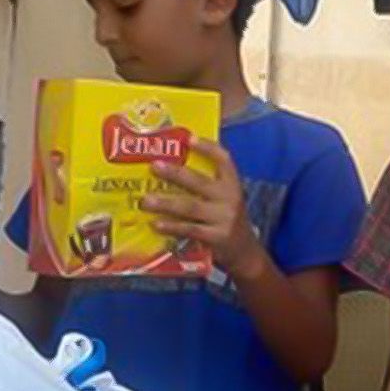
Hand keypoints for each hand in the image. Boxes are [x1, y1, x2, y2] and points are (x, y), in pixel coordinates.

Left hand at [141, 137, 266, 278]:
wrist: (244, 251)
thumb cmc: (226, 219)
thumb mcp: (225, 199)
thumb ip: (206, 186)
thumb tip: (169, 170)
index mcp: (232, 184)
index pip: (224, 160)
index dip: (208, 148)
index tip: (189, 139)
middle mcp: (230, 198)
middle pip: (199, 182)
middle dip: (175, 173)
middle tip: (153, 166)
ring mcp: (224, 218)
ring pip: (190, 207)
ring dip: (165, 203)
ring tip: (145, 200)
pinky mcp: (216, 237)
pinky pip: (189, 229)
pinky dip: (171, 226)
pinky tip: (156, 223)